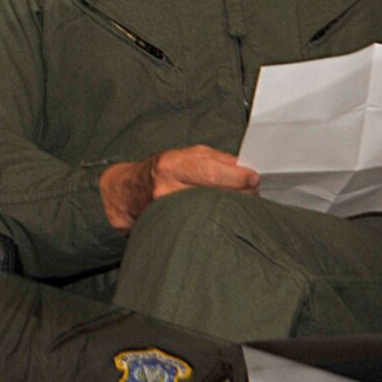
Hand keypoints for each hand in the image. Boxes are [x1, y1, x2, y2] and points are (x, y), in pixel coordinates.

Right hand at [99, 144, 258, 232]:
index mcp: (172, 164)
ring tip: (236, 202)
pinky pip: (202, 223)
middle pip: (215, 194)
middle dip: (240, 193)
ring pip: (211, 211)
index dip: (239, 177)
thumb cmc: (159, 171)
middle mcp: (166, 189)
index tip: (253, 178)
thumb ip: (215, 159)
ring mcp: (167, 211)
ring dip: (230, 206)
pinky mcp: (170, 226)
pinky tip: (220, 214)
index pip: (213, 172)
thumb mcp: (185, 155)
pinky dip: (216, 218)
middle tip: (251, 192)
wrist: (128, 193)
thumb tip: (245, 168)